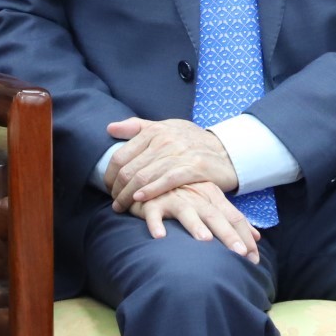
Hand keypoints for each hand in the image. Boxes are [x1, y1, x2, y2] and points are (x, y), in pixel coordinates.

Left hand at [106, 117, 238, 210]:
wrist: (227, 150)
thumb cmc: (192, 141)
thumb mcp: (166, 127)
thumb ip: (137, 127)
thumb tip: (109, 128)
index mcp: (154, 131)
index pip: (121, 155)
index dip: (110, 174)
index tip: (108, 187)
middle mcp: (164, 140)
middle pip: (130, 169)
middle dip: (117, 189)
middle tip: (114, 202)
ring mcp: (179, 153)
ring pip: (144, 177)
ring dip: (128, 196)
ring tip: (122, 207)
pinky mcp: (193, 168)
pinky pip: (166, 181)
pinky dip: (150, 191)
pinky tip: (139, 200)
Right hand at [129, 181, 259, 262]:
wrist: (152, 180)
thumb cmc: (185, 195)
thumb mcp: (211, 202)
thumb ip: (232, 219)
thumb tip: (256, 237)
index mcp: (213, 195)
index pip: (234, 217)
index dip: (246, 237)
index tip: (254, 258)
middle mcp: (197, 196)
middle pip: (215, 216)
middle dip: (229, 234)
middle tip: (240, 253)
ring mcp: (175, 198)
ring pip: (187, 212)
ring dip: (196, 226)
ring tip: (206, 240)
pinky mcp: (153, 203)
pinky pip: (154, 214)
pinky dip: (156, 224)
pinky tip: (160, 237)